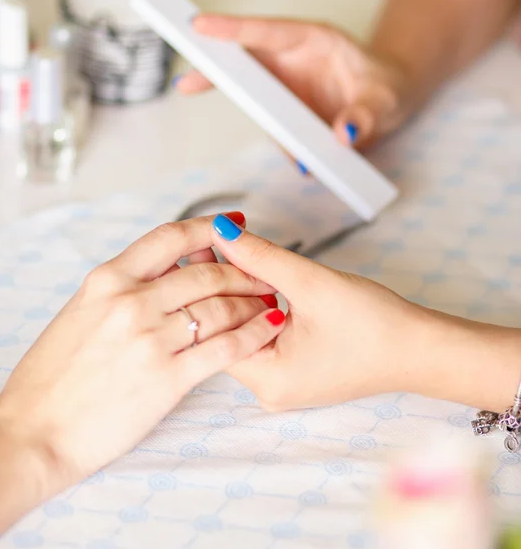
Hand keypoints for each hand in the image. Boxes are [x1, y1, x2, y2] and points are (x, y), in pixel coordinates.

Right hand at [0, 215, 285, 494]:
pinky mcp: (168, 377)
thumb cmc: (50, 376)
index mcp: (107, 279)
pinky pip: (225, 347)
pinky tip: (269, 327)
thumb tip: (162, 272)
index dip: (209, 227)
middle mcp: (131, 301)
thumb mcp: (79, 312)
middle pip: (205, 272)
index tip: (233, 224)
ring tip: (268, 302)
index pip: (170, 237)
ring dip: (252, 302)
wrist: (34, 431)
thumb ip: (121, 289)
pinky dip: (254, 333)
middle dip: (242, 271)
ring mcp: (150, 338)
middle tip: (261, 275)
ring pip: (221, 307)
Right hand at [175, 15, 410, 149]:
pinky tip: (306, 161)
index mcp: (312, 40)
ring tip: (299, 151)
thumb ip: (366, 114)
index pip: (266, 31)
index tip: (199, 27)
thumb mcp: (387, 98)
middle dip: (216, 71)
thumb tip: (342, 135)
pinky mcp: (289, 116)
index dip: (232, 29)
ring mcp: (287, 91)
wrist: (390, 102)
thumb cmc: (389, 86)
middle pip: (245, 62)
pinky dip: (285, 148)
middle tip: (186, 84)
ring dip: (264, 128)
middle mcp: (292, 62)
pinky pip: (275, 131)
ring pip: (257, 103)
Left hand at [210, 214, 520, 412]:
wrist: (420, 350)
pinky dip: (257, 306)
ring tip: (231, 254)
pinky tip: (256, 277)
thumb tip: (220, 231)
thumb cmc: (375, 323)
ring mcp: (279, 381)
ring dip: (239, 293)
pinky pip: (260, 335)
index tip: (199, 247)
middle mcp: (267, 388)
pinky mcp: (291, 369)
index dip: (205, 286)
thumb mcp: (312, 282)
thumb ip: (261, 256)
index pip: (213, 331)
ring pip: (242, 330)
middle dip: (220, 286)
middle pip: (224, 331)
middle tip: (212, 243)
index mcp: (267, 378)